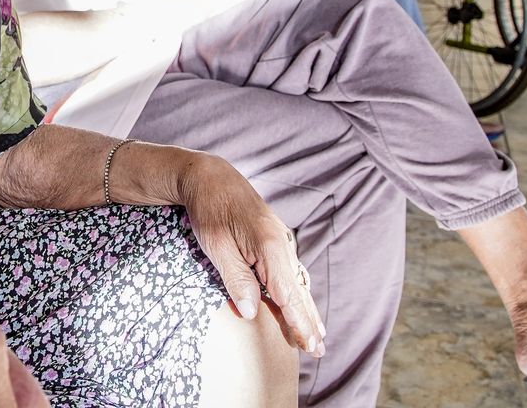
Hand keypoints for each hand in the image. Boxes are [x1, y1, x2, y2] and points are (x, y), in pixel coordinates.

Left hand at [178, 156, 326, 357]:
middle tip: (318, 351)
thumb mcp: (216, 246)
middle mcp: (281, 243)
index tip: (308, 345)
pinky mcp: (272, 239)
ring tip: (315, 335)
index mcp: (269, 246)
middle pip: (297, 290)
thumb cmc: (208, 209)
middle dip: (307, 321)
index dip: (298, 322)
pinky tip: (299, 305)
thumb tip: (252, 312)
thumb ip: (236, 278)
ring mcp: (279, 240)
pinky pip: (288, 271)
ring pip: (295, 281)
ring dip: (304, 309)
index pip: (288, 294)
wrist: (209, 175)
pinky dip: (295, 292)